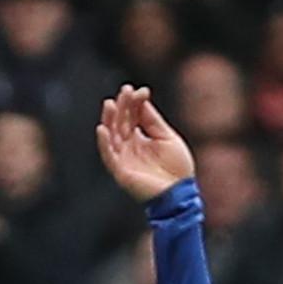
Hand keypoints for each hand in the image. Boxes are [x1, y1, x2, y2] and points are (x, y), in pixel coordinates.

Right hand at [94, 86, 194, 201]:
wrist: (180, 193)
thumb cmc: (177, 168)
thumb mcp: (167, 137)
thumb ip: (153, 120)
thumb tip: (142, 100)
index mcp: (141, 140)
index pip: (133, 117)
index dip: (134, 103)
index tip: (141, 90)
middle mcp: (129, 148)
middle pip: (121, 123)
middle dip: (122, 107)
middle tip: (125, 91)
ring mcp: (124, 159)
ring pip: (112, 136)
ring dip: (110, 120)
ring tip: (110, 104)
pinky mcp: (120, 172)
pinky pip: (108, 156)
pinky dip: (104, 143)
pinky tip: (103, 128)